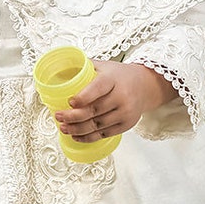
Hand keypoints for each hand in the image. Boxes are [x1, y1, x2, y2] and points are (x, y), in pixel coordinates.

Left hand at [54, 61, 175, 142]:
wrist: (145, 86)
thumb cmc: (120, 76)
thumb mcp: (104, 66)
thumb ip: (84, 67)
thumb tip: (60, 67)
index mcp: (113, 79)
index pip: (97, 88)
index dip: (83, 97)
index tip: (70, 102)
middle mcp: (122, 96)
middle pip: (94, 110)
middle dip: (73, 116)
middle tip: (59, 116)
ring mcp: (125, 112)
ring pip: (97, 125)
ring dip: (77, 129)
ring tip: (64, 128)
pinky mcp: (126, 124)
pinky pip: (104, 134)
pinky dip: (88, 137)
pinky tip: (76, 136)